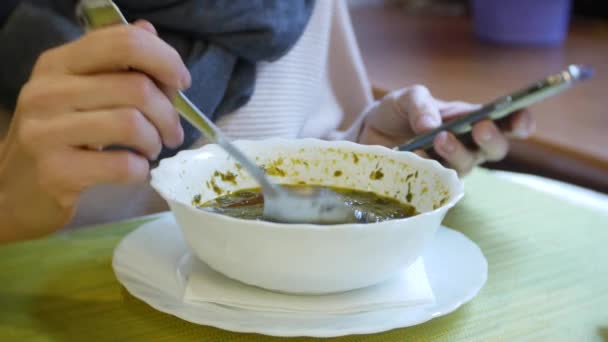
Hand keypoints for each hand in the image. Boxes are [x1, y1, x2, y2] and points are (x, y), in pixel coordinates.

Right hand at [0, 21, 189, 241]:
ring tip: (150, 150)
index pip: (123, 42)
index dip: (165, 59)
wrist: (16, 190)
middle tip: (171, 133)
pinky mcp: (56, 171)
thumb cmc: (59, 137)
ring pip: (131, 124)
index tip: (181, 82)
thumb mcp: (81, 92)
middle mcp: (47, 90)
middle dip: (168, 113)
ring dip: (154, 142)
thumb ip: (116, 63)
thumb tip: (150, 32)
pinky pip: (122, 165)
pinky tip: (135, 170)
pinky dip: (141, 170)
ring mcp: (46, 131)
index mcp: (58, 63)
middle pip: (136, 87)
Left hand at [358, 85, 534, 174]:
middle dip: (492, 138)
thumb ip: (420, 104)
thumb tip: (433, 126)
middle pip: (494, 149)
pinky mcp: (428, 183)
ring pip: (467, 166)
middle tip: (480, 127)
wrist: (364, 136)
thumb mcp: (405, 98)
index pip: (504, 122)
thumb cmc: (394, 114)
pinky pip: (436, 181)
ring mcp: (448, 167)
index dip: (520, 121)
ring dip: (457, 152)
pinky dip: (427, 167)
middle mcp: (466, 145)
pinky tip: (414, 155)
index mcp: (470, 119)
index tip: (521, 118)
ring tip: (439, 138)